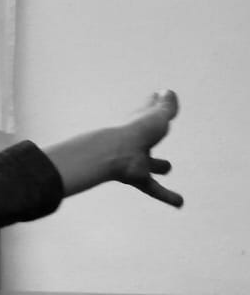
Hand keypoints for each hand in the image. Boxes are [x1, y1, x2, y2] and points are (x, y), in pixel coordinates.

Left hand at [109, 90, 182, 207]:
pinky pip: (154, 188)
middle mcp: (137, 142)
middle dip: (151, 137)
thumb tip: (167, 92)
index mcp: (140, 125)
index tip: (156, 98)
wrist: (114, 154)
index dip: (154, 106)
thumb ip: (165, 106)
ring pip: (150, 164)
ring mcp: (136, 160)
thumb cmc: (136, 131)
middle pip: (147, 139)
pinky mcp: (137, 178)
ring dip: (158, 166)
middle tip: (156, 137)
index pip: (149, 113)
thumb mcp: (156, 116)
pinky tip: (180, 203)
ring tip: (166, 168)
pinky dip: (167, 196)